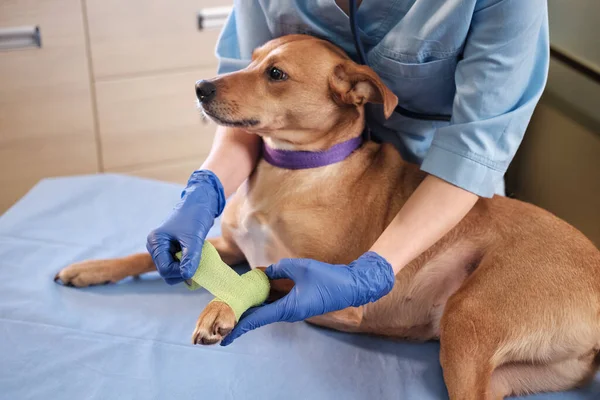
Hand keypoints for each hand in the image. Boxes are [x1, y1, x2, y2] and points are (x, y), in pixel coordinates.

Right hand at [146, 170, 224, 284]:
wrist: (201, 202)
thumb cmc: (195, 216)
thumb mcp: (193, 238)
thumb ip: (190, 258)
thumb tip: (187, 276)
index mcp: (155, 242)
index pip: (164, 269)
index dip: (180, 273)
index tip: (195, 267)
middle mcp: (156, 246)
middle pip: (166, 272)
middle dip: (182, 271)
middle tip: (197, 262)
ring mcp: (163, 248)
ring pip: (173, 269)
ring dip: (186, 267)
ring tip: (197, 255)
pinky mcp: (172, 248)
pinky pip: (178, 263)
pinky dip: (188, 262)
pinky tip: (196, 254)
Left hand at [220, 252, 394, 345]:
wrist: (351, 286)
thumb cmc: (328, 279)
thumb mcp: (300, 268)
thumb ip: (279, 269)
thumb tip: (264, 272)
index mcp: (288, 309)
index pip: (258, 318)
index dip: (240, 325)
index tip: (225, 335)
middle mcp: (288, 312)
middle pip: (259, 314)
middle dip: (241, 314)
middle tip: (222, 312)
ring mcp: (293, 307)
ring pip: (267, 306)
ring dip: (253, 302)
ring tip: (234, 298)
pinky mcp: (297, 301)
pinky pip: (277, 300)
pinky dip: (265, 295)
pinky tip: (256, 285)